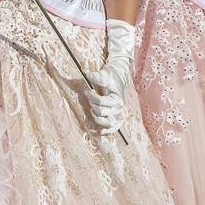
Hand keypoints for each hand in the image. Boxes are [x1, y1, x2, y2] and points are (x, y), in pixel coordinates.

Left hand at [84, 19, 135, 134]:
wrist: (118, 79)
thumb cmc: (111, 78)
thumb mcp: (104, 75)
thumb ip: (95, 76)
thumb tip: (85, 72)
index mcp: (118, 100)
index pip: (101, 101)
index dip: (91, 96)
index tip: (86, 89)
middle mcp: (119, 110)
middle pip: (102, 112)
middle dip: (92, 104)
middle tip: (89, 97)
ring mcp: (118, 115)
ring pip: (107, 123)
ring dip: (97, 118)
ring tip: (92, 110)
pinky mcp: (116, 119)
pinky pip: (112, 129)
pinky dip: (106, 131)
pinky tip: (99, 132)